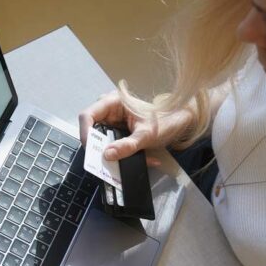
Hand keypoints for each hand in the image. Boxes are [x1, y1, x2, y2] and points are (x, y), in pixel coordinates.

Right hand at [78, 87, 194, 164]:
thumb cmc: (165, 120)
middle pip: (92, 128)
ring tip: (120, 163)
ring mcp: (113, 121)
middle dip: (97, 146)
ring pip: (101, 139)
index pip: (88, 115)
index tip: (89, 149)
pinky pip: (112, 144)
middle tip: (102, 161)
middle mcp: (110, 110)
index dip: (85, 132)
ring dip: (110, 152)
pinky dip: (121, 154)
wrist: (180, 121)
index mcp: (113, 102)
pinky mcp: (118, 132)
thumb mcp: (146, 135)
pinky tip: (136, 159)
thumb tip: (107, 155)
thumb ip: (127, 145)